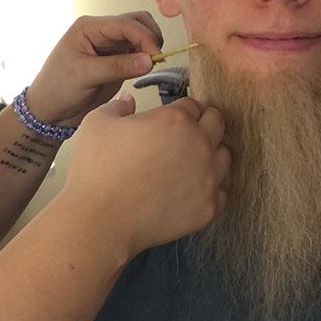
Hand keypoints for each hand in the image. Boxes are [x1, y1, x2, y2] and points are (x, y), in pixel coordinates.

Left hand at [25, 13, 162, 127]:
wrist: (49, 111)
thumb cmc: (57, 88)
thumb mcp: (85, 76)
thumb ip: (117, 66)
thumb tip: (149, 60)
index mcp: (89, 28)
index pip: (125, 23)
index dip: (144, 36)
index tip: (156, 55)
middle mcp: (101, 32)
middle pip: (137, 23)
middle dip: (150, 38)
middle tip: (156, 60)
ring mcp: (110, 46)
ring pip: (140, 37)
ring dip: (150, 48)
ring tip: (151, 66)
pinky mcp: (117, 62)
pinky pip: (138, 54)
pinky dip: (146, 59)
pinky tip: (146, 70)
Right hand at [56, 94, 228, 267]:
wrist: (101, 219)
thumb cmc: (96, 169)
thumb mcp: (97, 123)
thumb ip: (118, 106)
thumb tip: (128, 100)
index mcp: (176, 120)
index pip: (193, 104)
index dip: (180, 110)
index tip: (169, 120)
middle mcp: (200, 145)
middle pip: (217, 123)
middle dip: (202, 124)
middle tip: (182, 137)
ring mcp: (208, 178)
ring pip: (224, 157)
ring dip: (210, 155)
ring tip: (187, 164)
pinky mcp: (209, 207)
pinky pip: (221, 192)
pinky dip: (209, 189)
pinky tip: (188, 191)